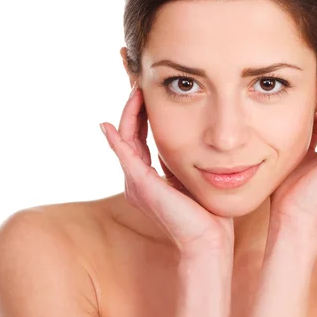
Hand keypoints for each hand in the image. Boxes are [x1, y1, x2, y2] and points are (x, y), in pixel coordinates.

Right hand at [100, 83, 233, 255]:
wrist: (209, 239)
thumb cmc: (205, 212)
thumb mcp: (190, 178)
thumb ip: (179, 162)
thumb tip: (184, 141)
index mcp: (148, 177)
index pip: (139, 136)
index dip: (141, 112)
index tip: (146, 88)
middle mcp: (137, 180)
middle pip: (128, 133)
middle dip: (131, 105)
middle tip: (134, 77)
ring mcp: (136, 183)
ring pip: (125, 140)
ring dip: (128, 113)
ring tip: (134, 89)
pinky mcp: (141, 186)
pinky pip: (124, 157)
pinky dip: (116, 140)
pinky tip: (108, 124)